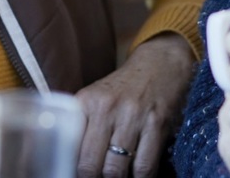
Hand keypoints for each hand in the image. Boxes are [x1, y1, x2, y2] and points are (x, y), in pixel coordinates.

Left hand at [75, 31, 194, 177]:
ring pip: (115, 170)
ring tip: (115, 175)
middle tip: (97, 176)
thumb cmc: (125, 88)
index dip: (71, 168)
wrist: (160, 63)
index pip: (68, 147)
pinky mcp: (157, 124)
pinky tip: (136, 174)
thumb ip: (82, 125)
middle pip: (90, 165)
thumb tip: (70, 161)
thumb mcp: (97, 98)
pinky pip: (143, 167)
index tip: (75, 172)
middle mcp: (107, 107)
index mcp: (86, 101)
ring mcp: (133, 116)